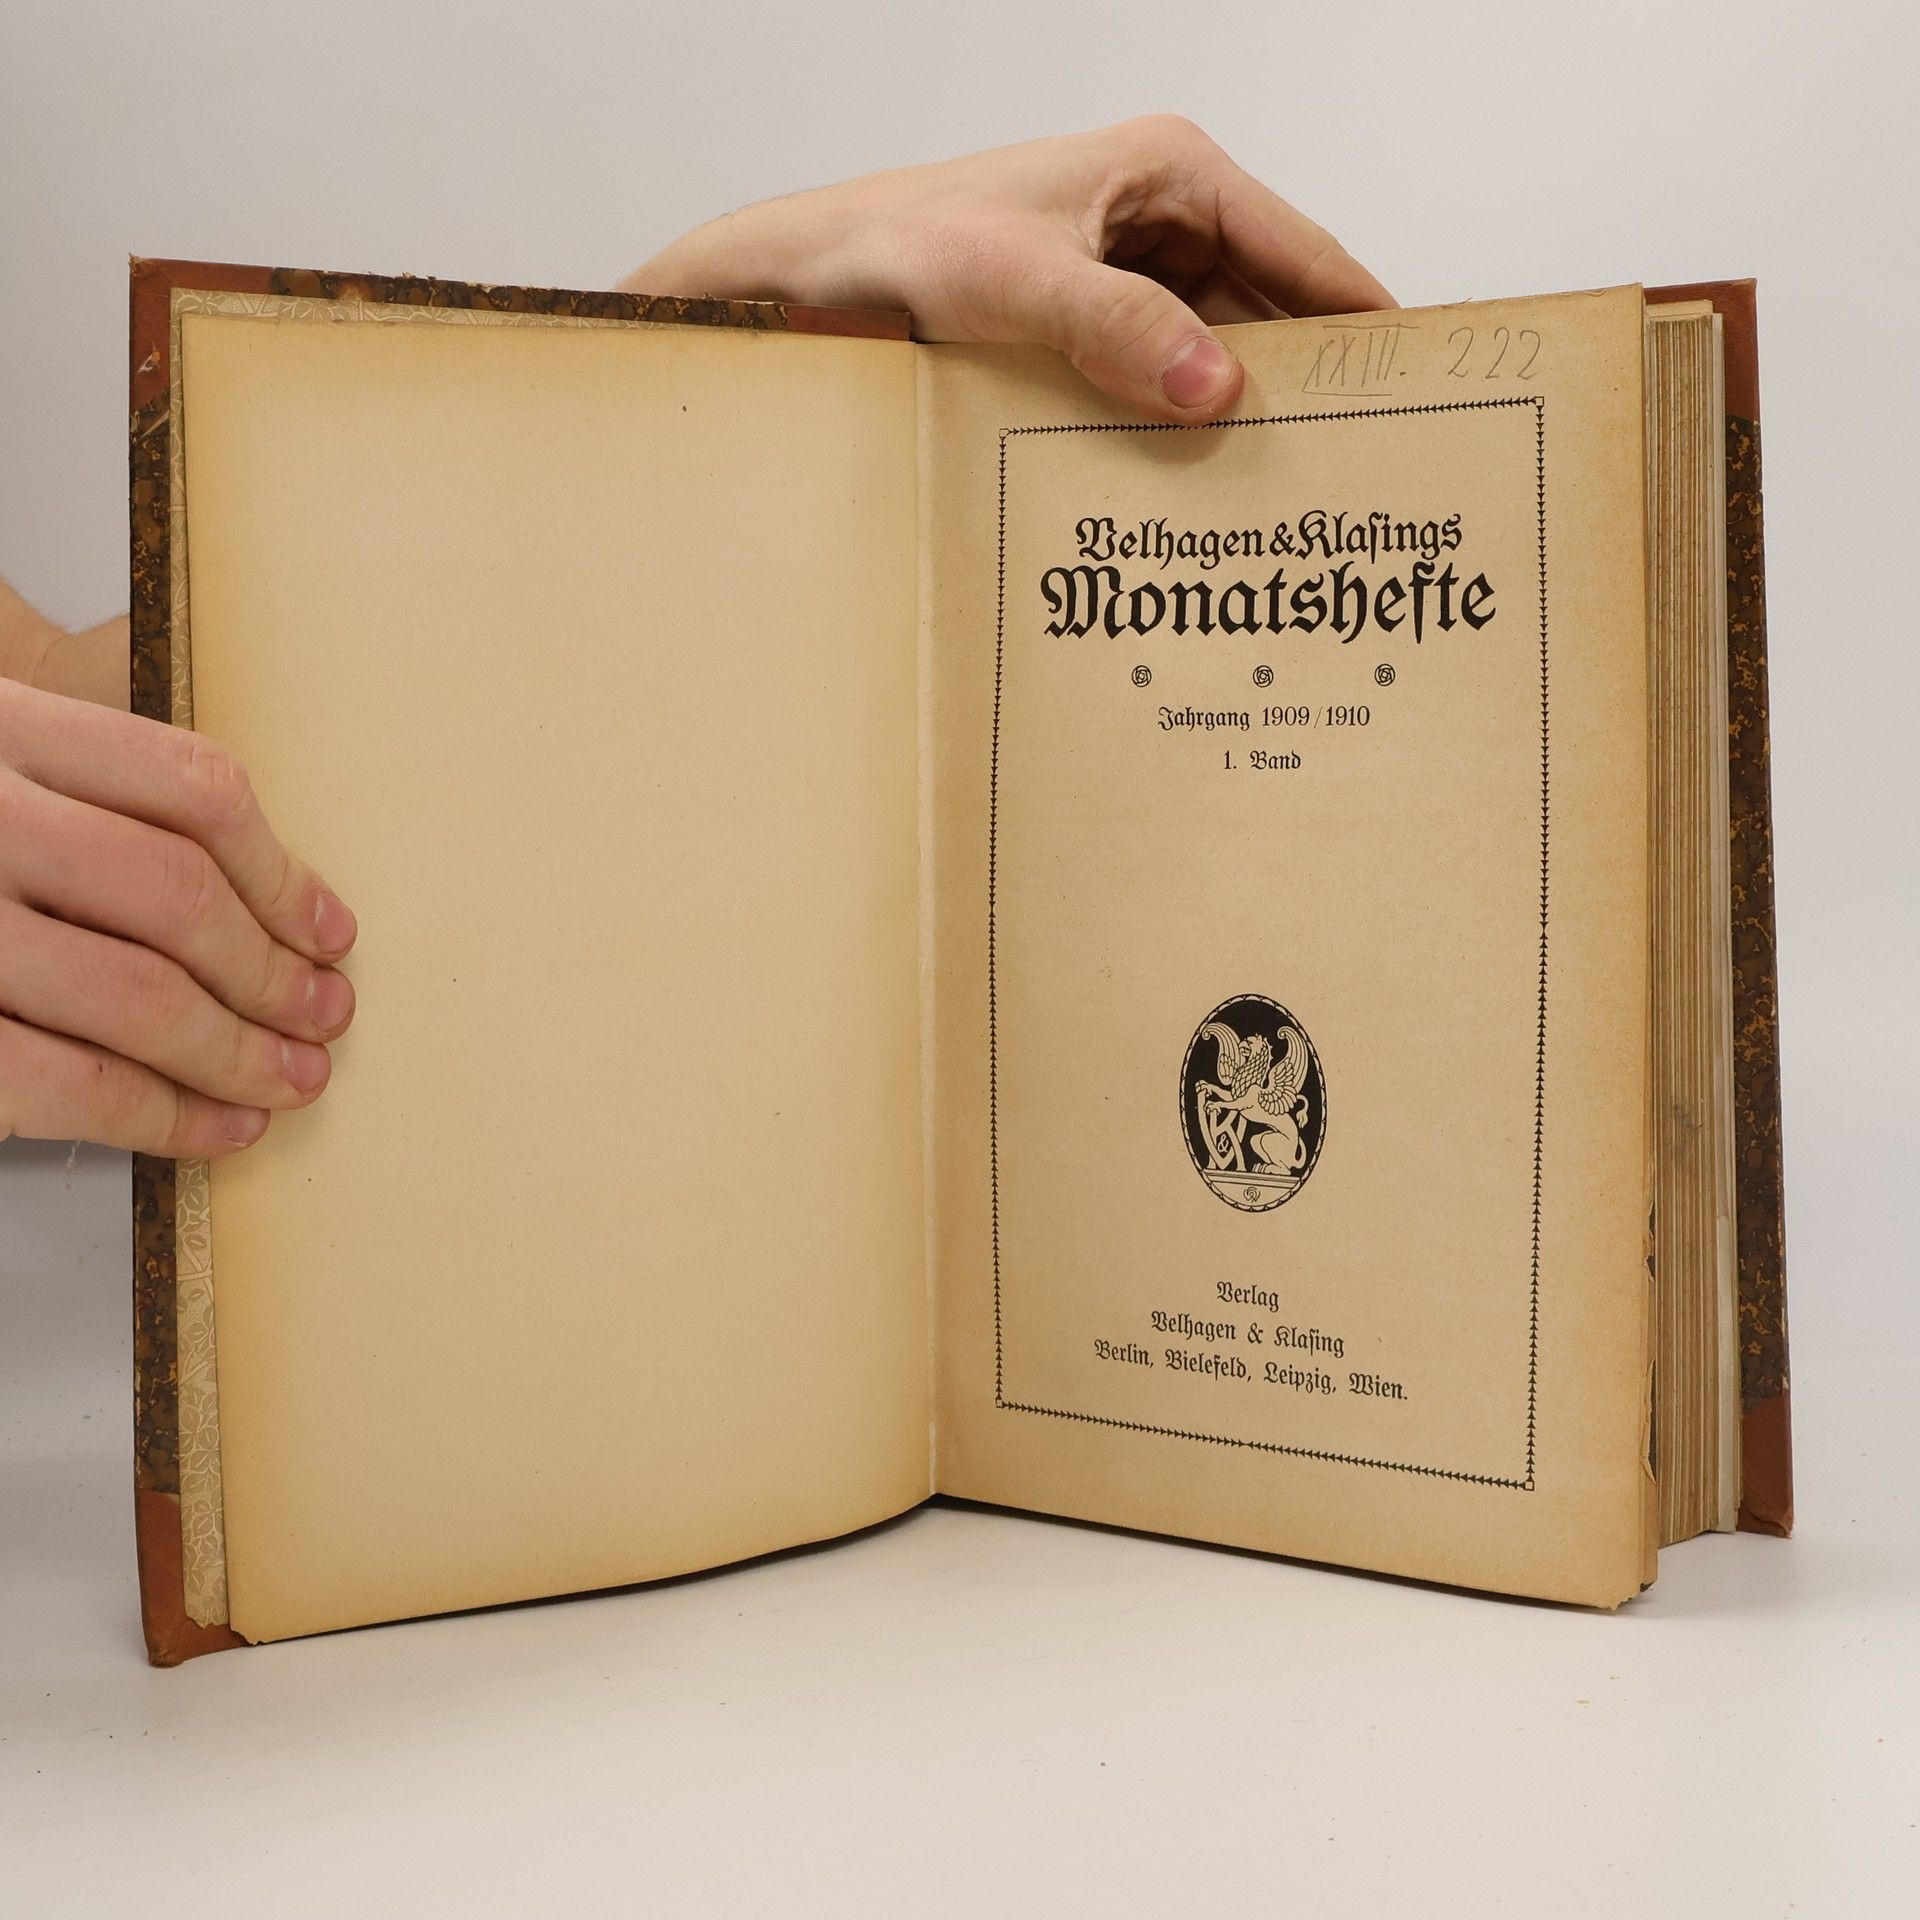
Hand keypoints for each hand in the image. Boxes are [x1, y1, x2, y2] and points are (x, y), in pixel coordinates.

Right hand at [0, 673, 356, 1156]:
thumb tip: (255, 903)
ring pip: (139, 995)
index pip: (190, 789)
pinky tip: (212, 1128)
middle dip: (273, 973)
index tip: (330, 927)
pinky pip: (68, 1082)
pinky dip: (162, 1116)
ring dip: (239, 1054)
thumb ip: (78, 801)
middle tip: (325, 1016)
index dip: (283, 871)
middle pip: (179, 897)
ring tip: (291, 1081)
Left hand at [622, 117, 1392, 422]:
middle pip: (1269, 309)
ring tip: (1292, 494)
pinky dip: (1181, 427)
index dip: (1366, 320)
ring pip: (1216, 354)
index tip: (1424, 387)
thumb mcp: (1017, 281)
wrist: (809, 282)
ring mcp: (1125, 279)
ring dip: (1242, 417)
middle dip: (1309, 382)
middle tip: (1362, 466)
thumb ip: (1117, 328)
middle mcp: (1158, 221)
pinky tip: (1199, 488)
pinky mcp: (1088, 333)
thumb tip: (1216, 383)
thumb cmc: (901, 247)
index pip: (1303, 252)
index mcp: (1169, 173)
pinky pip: (1160, 382)